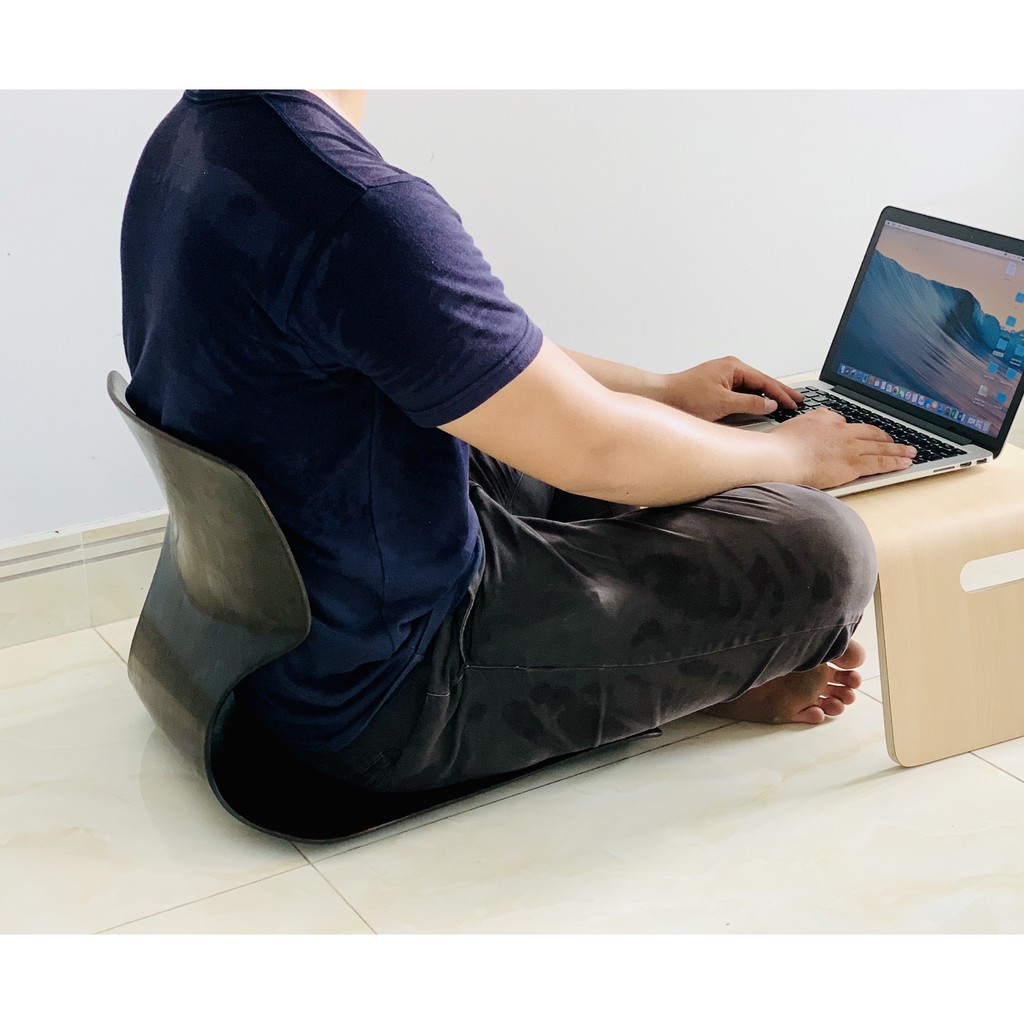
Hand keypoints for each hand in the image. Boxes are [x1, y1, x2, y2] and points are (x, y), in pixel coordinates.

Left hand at [659, 356, 803, 421]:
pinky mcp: (716, 385)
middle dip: (779, 393)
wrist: (661, 396)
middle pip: (761, 382)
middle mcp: (730, 368)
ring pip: (752, 387)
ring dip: (767, 396)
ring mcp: (723, 376)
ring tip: (784, 404)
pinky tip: (761, 405)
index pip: (765, 381)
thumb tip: (770, 404)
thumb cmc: (685, 397)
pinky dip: (753, 399)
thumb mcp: (723, 403)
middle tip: (797, 401)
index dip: (782, 394)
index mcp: (733, 367)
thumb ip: (750, 404)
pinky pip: (741, 391)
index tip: (795, 403)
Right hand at [771, 409, 916, 488]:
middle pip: (869, 432)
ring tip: (909, 451)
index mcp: (824, 418)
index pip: (844, 422)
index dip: (853, 431)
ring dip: (897, 449)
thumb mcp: (790, 428)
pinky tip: (905, 462)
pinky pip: (880, 461)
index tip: (857, 436)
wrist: (781, 457)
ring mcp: (849, 446)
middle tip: (893, 440)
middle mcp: (841, 429)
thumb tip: (805, 432)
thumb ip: (803, 428)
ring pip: (880, 446)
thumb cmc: (778, 448)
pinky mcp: (854, 463)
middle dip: (884, 437)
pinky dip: (895, 462)